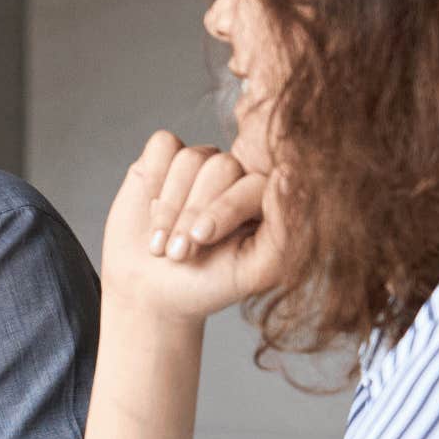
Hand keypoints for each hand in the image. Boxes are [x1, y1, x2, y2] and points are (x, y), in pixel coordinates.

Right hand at [101, 130, 286, 321]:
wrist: (151, 292)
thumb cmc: (207, 285)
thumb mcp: (253, 271)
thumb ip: (284, 231)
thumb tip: (289, 176)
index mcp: (264, 199)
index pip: (253, 183)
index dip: (224, 208)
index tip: (199, 239)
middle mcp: (236, 175)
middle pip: (220, 167)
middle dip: (192, 212)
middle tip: (177, 252)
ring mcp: (201, 162)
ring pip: (189, 158)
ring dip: (168, 206)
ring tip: (160, 243)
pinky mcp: (165, 156)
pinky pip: (163, 145)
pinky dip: (153, 177)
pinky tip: (149, 208)